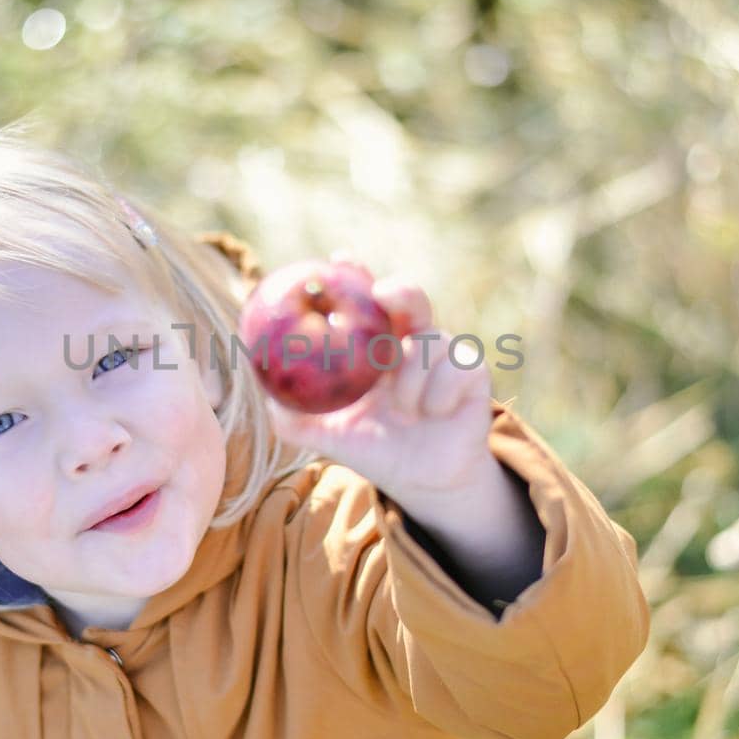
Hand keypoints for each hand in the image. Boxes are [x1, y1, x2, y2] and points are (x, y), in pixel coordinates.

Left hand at [266, 253, 498, 509]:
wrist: (425, 480)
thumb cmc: (376, 450)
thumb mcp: (331, 437)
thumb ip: (296, 420)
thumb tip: (266, 399)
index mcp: (375, 346)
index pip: (364, 300)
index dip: (353, 274)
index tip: (341, 258)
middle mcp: (409, 340)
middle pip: (409, 297)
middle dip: (398, 289)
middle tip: (382, 295)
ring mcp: (444, 353)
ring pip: (430, 341)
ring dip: (413, 379)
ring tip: (405, 410)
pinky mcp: (472, 370)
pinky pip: (456, 368)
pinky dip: (439, 394)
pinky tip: (435, 413)